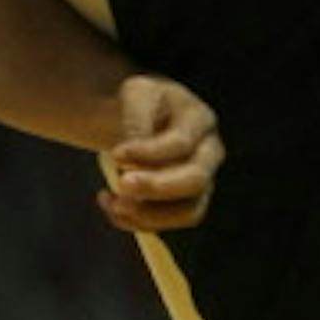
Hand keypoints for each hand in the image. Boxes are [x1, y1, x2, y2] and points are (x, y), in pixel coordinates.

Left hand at [96, 75, 222, 232]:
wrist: (139, 116)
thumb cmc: (140, 102)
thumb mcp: (135, 95)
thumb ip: (136, 121)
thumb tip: (134, 161)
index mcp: (199, 120)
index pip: (181, 143)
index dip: (149, 153)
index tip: (115, 154)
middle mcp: (209, 153)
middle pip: (195, 181)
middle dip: (156, 188)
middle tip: (120, 186)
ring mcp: (202, 181)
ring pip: (188, 212)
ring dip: (149, 215)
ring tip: (112, 203)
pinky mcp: (186, 203)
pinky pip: (170, 224)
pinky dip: (138, 222)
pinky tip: (110, 206)